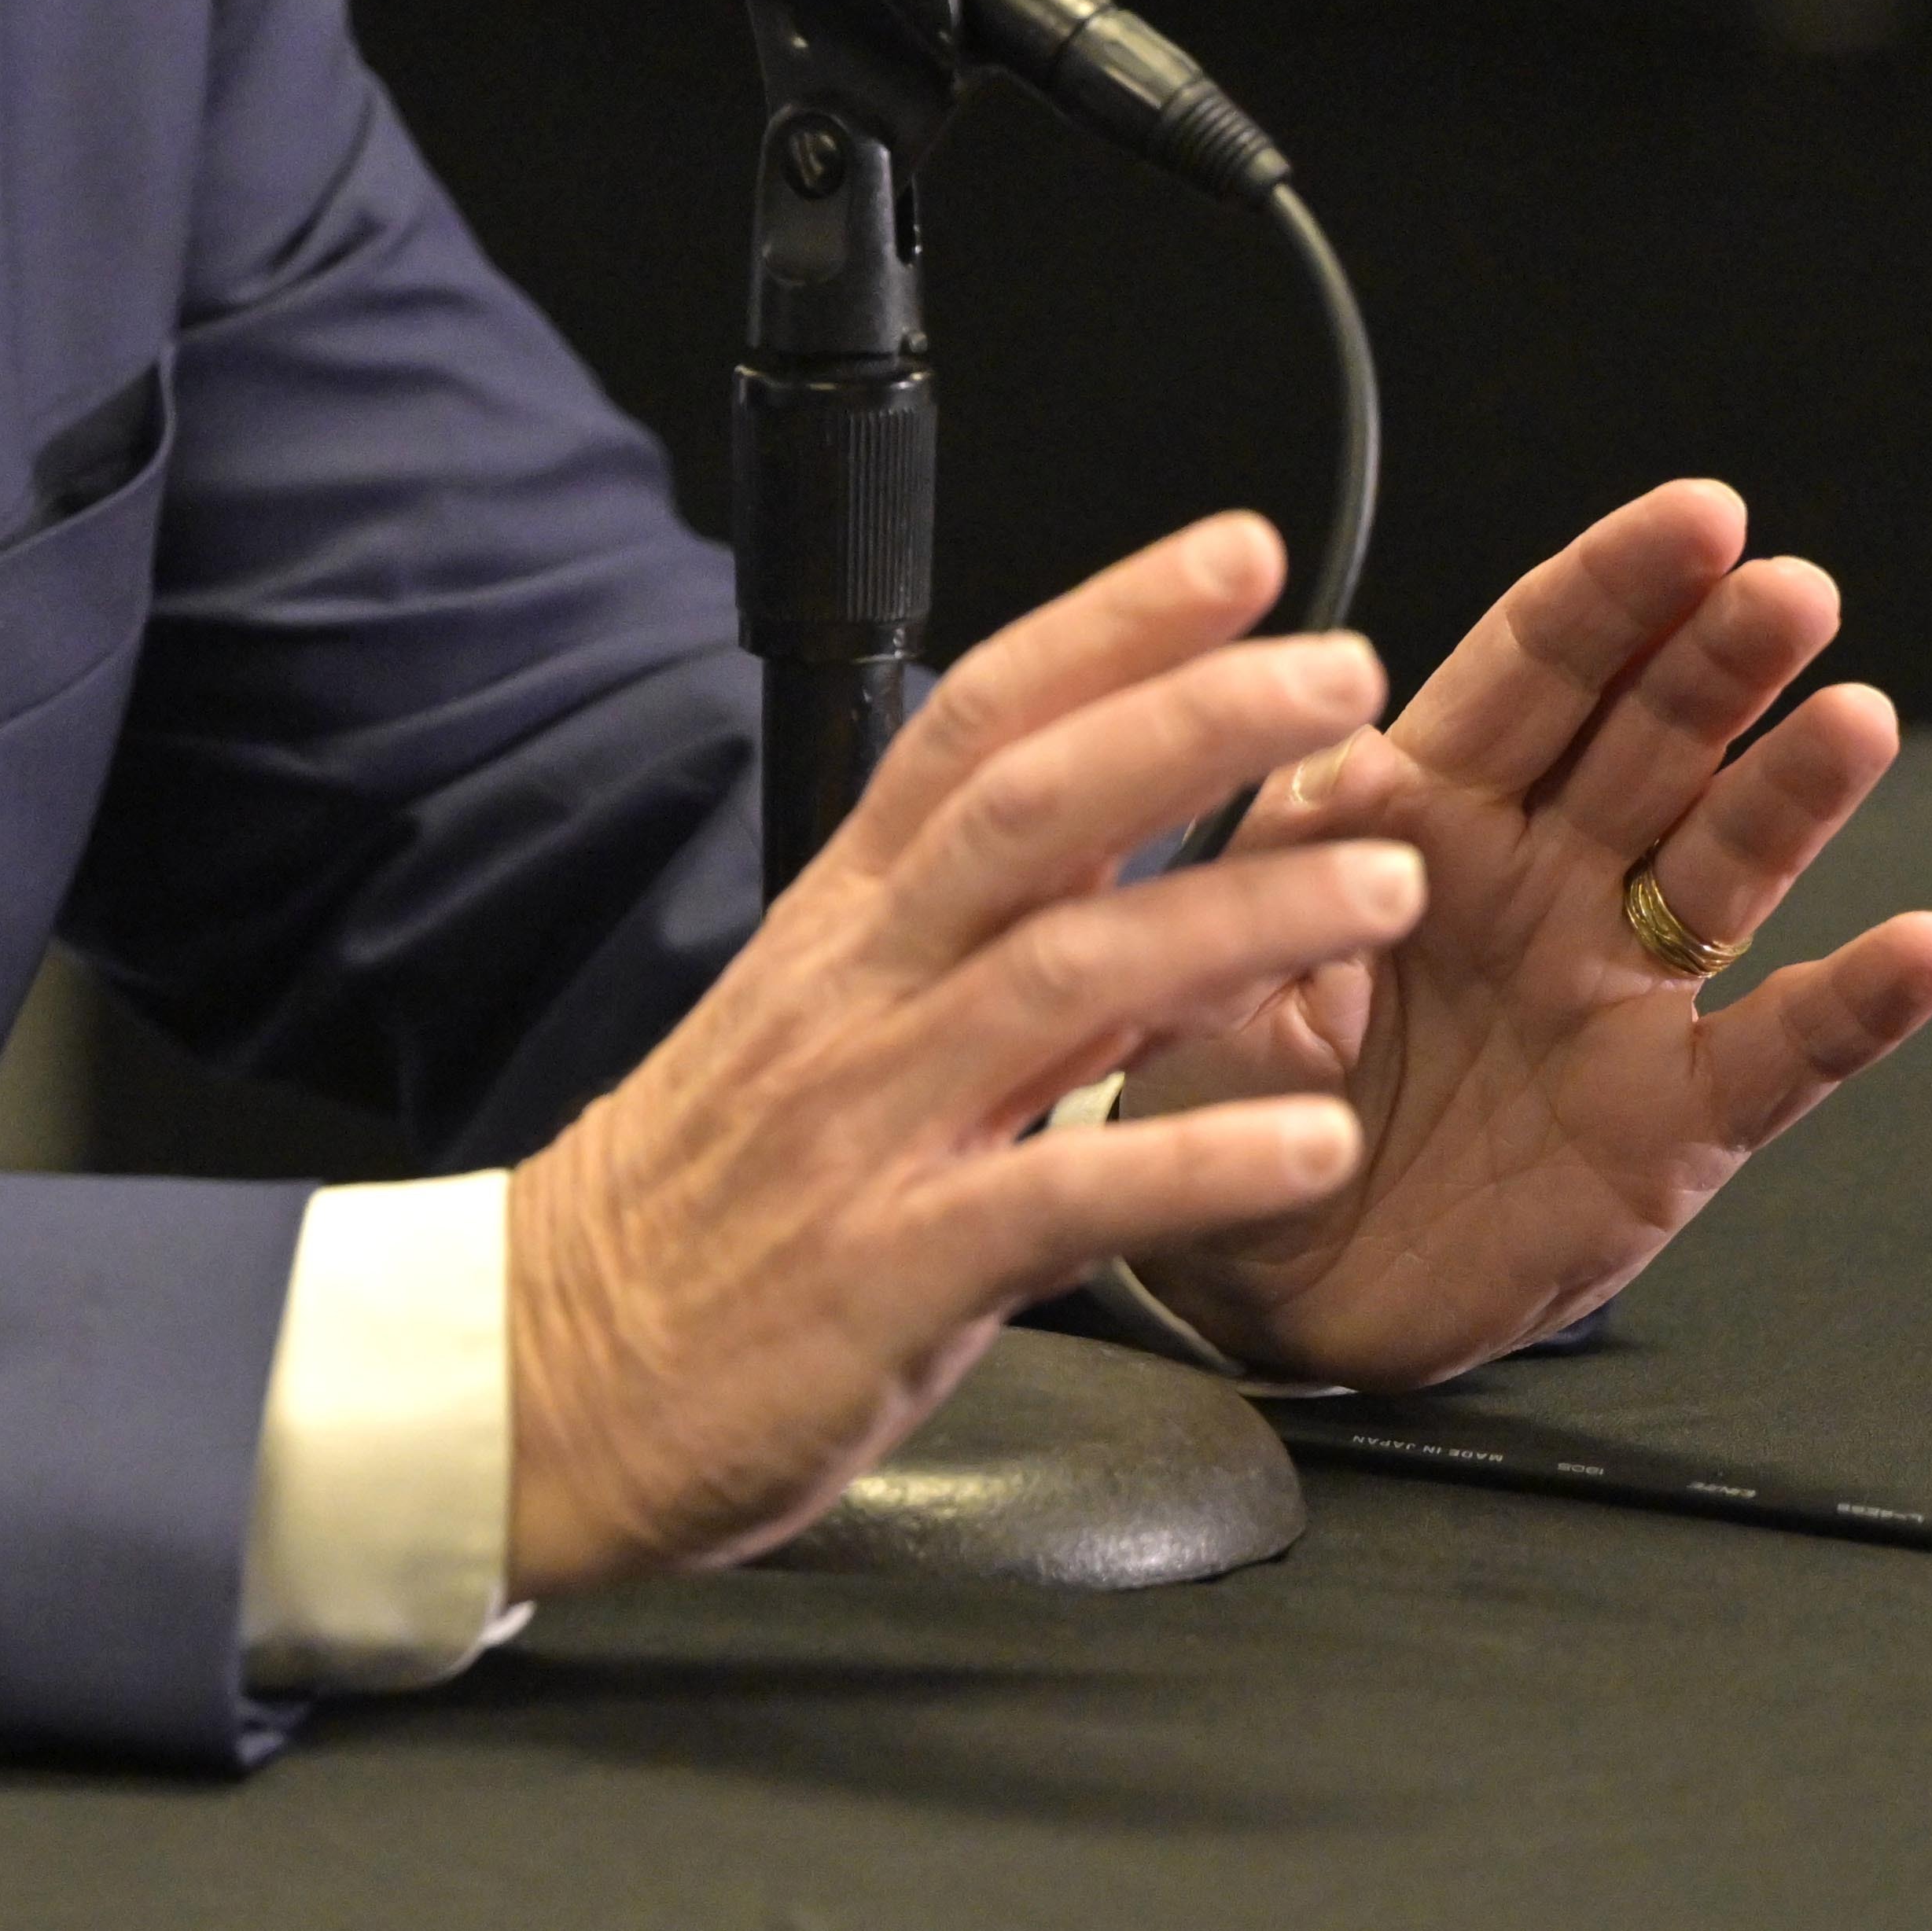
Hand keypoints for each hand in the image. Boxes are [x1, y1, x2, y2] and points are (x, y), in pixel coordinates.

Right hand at [501, 521, 1417, 1592]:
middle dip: (1190, 720)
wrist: (542, 1375)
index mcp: (842, 928)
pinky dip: (1195, 1161)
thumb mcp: (834, 1043)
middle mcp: (855, 996)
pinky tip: (1316, 1140)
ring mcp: (868, 1126)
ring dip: (1237, 915)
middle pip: (1025, 810)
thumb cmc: (704, 1213)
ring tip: (1389, 883)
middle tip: (1345, 668)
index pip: (976, 727)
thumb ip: (1001, 959)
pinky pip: (1058, 1197)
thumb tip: (1167, 882)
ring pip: (1061, 975)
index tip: (1242, 555)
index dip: (1110, 627)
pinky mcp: (887, 1271)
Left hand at [1114, 477, 1931, 1389]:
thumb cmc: (1226, 1097)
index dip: (1614, 590)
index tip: (1699, 515)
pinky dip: (1856, 1003)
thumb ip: (1284, 866)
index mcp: (1427, 811)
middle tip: (1789, 586)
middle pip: (1653, 737)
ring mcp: (1618, 989)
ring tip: (1855, 718)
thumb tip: (1341, 755)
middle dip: (1721, 655)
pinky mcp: (1670, 1119)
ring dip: (1798, 790)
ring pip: (1729, 862)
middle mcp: (1544, 878)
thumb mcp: (1217, 962)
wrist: (1258, 1280)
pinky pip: (1780, 1050)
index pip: (1536, 668)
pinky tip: (1926, 947)